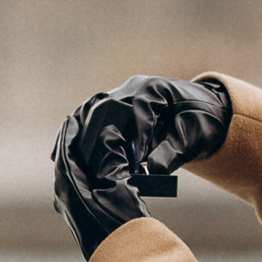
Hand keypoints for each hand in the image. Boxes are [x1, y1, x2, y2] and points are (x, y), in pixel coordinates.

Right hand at [50, 74, 232, 260]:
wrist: (202, 110)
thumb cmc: (202, 122)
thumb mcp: (195, 136)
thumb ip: (174, 151)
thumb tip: (152, 171)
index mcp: (153, 88)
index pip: (139, 111)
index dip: (137, 140)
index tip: (138, 167)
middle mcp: (130, 89)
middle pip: (106, 112)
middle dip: (101, 143)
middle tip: (102, 173)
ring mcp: (117, 97)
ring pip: (89, 116)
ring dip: (79, 142)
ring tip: (76, 168)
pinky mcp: (109, 111)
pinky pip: (84, 122)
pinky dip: (73, 138)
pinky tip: (59, 157)